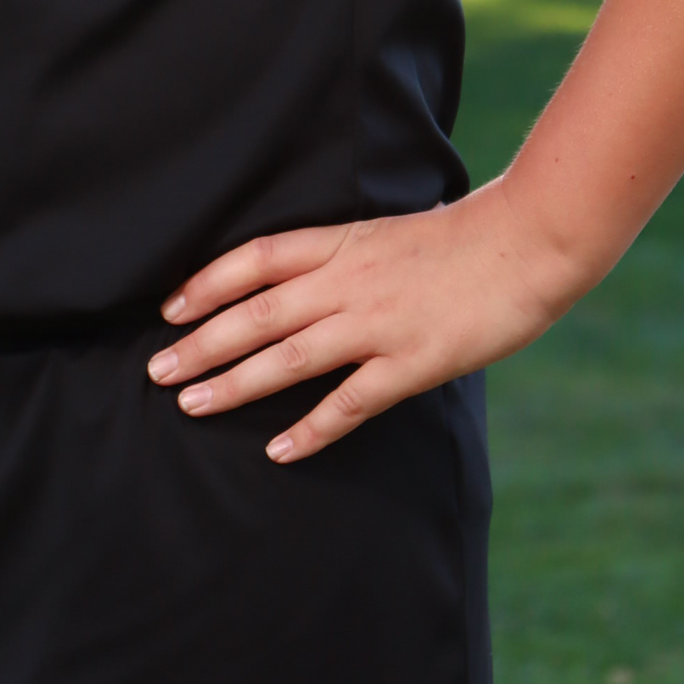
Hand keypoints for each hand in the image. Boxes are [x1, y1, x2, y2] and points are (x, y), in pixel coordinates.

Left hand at [146, 179, 567, 463]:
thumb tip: (297, 279)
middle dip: (202, 343)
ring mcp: (378, 324)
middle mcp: (348, 282)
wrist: (526, 243)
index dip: (207, 283)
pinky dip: (311, 428)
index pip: (256, 259)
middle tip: (156, 370)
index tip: (169, 308)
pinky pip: (350, 403)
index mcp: (341, 242)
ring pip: (288, 357)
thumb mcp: (386, 232)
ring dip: (235, 383)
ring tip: (192, 404)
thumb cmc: (460, 237)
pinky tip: (279, 450)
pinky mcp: (412, 364)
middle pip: (257, 313)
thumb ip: (342, 257)